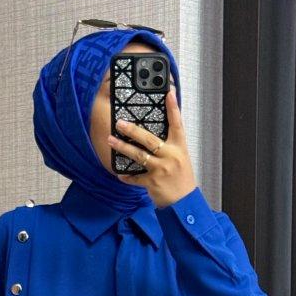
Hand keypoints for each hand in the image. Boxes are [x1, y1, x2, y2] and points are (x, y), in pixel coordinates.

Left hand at [108, 89, 197, 208]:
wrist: (184, 203)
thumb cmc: (182, 179)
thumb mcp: (180, 159)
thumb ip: (170, 146)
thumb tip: (153, 135)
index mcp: (179, 148)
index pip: (177, 124)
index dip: (173, 108)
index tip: (168, 92)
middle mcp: (171, 156)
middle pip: (149, 139)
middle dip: (132, 130)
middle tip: (119, 122)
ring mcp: (161, 169)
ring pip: (138, 155)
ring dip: (123, 147)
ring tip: (111, 140)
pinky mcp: (153, 183)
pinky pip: (135, 178)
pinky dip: (127, 177)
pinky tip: (120, 174)